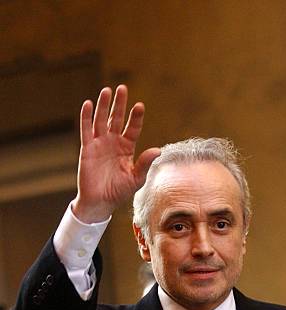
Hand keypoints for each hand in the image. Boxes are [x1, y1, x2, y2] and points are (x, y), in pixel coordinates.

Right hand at [73, 85, 160, 222]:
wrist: (100, 203)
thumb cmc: (119, 192)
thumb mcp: (136, 179)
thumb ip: (145, 163)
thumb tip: (157, 150)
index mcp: (127, 148)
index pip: (133, 128)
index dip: (136, 117)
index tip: (140, 106)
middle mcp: (114, 143)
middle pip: (117, 119)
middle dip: (120, 104)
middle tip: (123, 88)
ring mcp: (100, 144)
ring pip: (101, 120)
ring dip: (104, 106)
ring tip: (107, 91)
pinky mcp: (87, 148)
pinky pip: (86, 130)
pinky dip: (86, 117)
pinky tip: (88, 104)